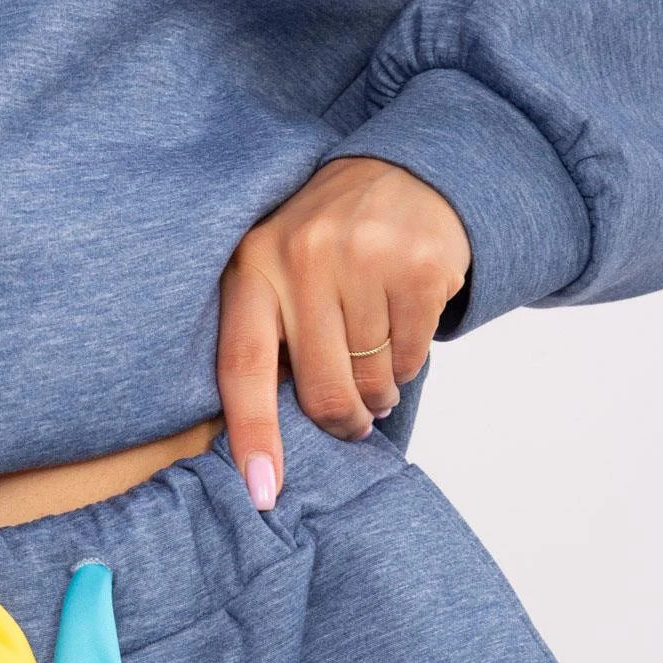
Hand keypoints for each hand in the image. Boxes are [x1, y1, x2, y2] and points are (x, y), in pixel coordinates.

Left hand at [217, 156, 471, 508]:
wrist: (406, 170)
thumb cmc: (330, 244)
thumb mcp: (280, 272)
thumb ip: (270, 337)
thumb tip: (269, 445)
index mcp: (253, 266)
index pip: (243, 368)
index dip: (253, 436)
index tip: (262, 492)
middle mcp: (303, 257)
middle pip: (320, 390)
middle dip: (341, 421)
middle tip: (354, 421)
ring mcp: (364, 257)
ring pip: (371, 379)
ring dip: (379, 392)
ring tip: (379, 369)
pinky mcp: (419, 264)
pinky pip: (411, 356)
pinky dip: (409, 362)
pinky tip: (403, 332)